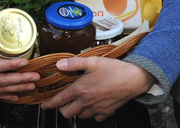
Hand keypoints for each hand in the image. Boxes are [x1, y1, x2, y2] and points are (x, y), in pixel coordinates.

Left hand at [40, 57, 154, 120]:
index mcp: (81, 89)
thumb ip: (75, 63)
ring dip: (77, 111)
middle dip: (63, 109)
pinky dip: (92, 114)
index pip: (60, 100)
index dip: (50, 103)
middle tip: (63, 103)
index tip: (45, 105)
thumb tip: (59, 64)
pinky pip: (95, 118)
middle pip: (68, 113)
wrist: (134, 79)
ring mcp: (96, 108)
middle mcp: (87, 101)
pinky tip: (94, 106)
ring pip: (81, 116)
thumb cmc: (115, 69)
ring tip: (79, 103)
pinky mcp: (106, 112)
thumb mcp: (93, 61)